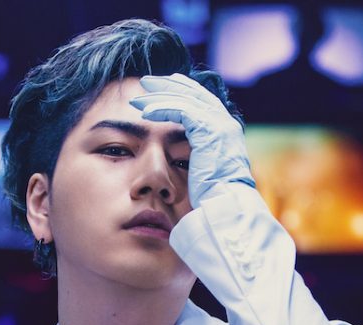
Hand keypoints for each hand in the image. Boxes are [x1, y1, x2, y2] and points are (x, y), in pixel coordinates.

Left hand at [130, 73, 255, 209]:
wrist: (224, 205)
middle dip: (168, 86)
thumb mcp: (206, 171)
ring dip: (158, 97)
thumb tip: (183, 156)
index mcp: (226, 130)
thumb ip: (198, 155)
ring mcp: (218, 123)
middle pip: (194, 93)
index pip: (202, 100)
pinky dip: (161, 108)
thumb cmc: (212, 197)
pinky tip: (145, 112)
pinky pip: (180, 110)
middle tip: (146, 82)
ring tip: (137, 100)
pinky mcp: (207, 129)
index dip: (181, 91)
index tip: (161, 88)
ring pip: (184, 99)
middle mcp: (225, 122)